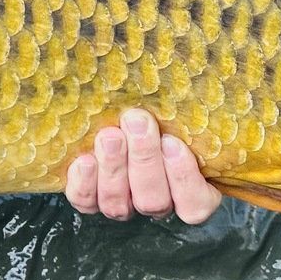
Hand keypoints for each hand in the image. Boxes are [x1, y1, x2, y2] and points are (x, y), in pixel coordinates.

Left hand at [64, 108, 221, 223]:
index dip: (184, 178)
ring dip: (114, 167)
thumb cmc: (158, 110)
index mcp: (189, 190)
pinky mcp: (91, 199)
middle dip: (144, 158)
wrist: (117, 112)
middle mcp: (156, 201)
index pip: (195, 205)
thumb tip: (191, 74)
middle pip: (154, 201)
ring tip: (109, 135)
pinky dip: (85, 183)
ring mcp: (123, 204)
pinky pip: (86, 202)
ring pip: (119, 204)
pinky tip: (85, 160)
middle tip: (136, 121)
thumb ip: (186, 107)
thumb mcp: (179, 109)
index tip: (172, 141)